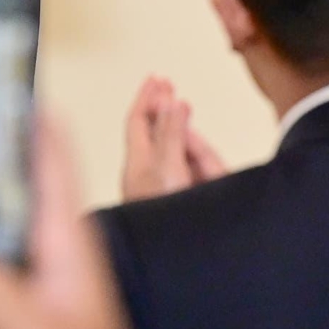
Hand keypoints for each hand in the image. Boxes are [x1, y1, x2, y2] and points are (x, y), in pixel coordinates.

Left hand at [119, 76, 226, 201]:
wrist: (169, 251)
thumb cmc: (161, 211)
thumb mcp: (168, 163)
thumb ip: (171, 132)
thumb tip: (169, 101)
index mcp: (137, 160)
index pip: (137, 119)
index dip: (146, 96)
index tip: (155, 78)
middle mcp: (145, 171)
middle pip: (151, 130)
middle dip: (161, 106)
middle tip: (168, 86)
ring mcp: (158, 186)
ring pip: (166, 146)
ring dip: (174, 125)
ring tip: (181, 109)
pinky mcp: (173, 199)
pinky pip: (179, 164)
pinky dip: (185, 149)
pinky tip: (191, 147)